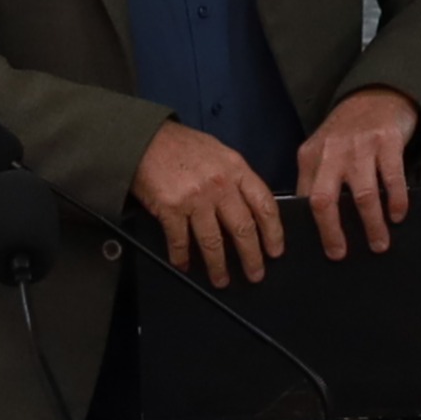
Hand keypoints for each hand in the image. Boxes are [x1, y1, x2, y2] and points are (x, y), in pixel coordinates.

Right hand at [130, 120, 285, 286]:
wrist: (145, 139)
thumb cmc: (181, 145)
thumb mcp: (219, 153)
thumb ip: (235, 178)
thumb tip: (247, 207)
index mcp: (236, 169)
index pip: (264, 205)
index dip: (273, 232)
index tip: (275, 250)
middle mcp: (219, 185)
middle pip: (243, 228)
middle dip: (251, 257)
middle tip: (255, 274)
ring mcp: (195, 198)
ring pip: (213, 241)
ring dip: (218, 266)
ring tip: (222, 280)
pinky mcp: (170, 208)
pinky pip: (180, 240)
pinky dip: (182, 257)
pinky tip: (184, 265)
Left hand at [294, 86, 420, 258]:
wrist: (378, 94)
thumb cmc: (348, 132)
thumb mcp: (322, 150)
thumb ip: (316, 179)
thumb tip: (314, 223)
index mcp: (310, 156)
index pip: (303, 198)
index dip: (308, 226)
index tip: (316, 248)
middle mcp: (331, 152)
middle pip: (324, 200)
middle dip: (331, 232)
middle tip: (339, 254)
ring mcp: (360, 146)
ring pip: (362, 196)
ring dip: (371, 224)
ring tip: (378, 244)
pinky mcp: (388, 141)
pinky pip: (392, 179)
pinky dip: (396, 202)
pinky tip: (397, 216)